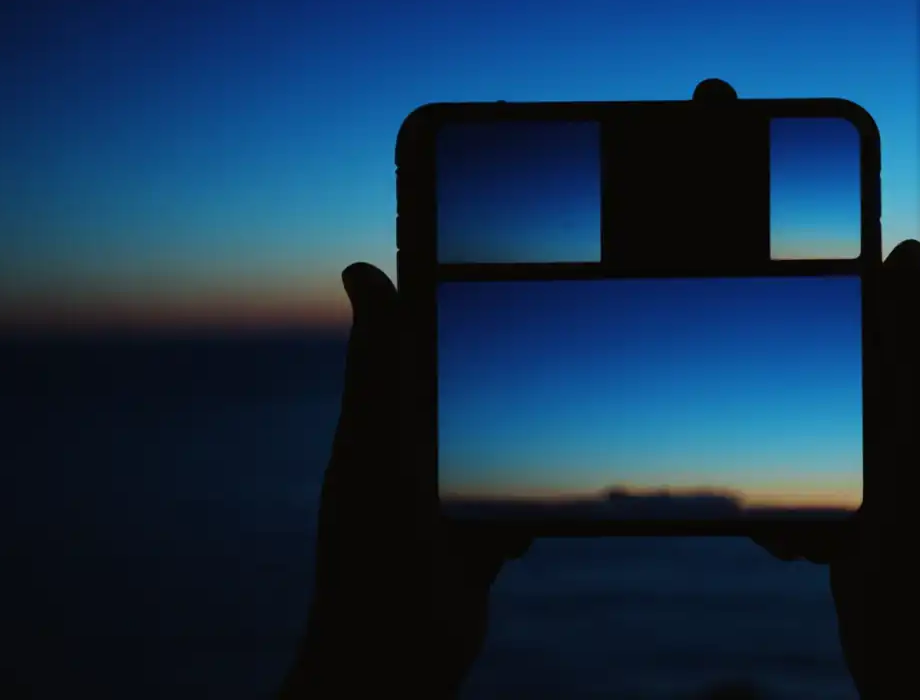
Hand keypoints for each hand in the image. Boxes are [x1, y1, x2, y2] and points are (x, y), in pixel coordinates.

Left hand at [280, 263, 527, 698]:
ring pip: (492, 451)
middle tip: (545, 336)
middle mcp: (404, 459)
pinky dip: (523, 513)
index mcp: (374, 427)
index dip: (429, 303)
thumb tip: (360, 270)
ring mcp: (438, 503)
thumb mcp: (380, 444)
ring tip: (560, 429)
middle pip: (455, 394)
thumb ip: (379, 366)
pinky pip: (509, 510)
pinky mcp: (470, 544)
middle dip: (495, 374)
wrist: (396, 659)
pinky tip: (526, 529)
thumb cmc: (373, 554)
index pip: (400, 348)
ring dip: (520, 447)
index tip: (472, 259)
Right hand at [755, 239, 919, 695]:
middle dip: (785, 403)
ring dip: (779, 479)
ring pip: (795, 451)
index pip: (880, 330)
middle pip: (825, 389)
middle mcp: (904, 442)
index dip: (835, 301)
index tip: (785, 281)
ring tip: (794, 516)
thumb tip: (905, 246)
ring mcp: (871, 490)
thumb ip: (916, 343)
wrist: (919, 651)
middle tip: (743, 403)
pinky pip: (790, 505)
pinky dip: (780, 523)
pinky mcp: (844, 532)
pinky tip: (789, 545)